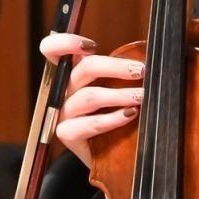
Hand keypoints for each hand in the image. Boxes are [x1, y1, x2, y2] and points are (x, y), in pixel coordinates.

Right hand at [42, 32, 142, 167]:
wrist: (110, 156)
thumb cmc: (116, 116)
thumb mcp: (115, 88)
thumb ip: (121, 71)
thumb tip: (146, 54)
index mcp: (71, 73)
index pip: (52, 50)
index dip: (65, 42)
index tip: (92, 45)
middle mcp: (63, 90)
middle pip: (82, 70)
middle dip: (115, 67)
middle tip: (140, 71)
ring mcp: (63, 113)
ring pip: (89, 97)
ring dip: (120, 94)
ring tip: (142, 96)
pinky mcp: (67, 134)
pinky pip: (89, 124)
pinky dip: (112, 119)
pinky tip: (130, 115)